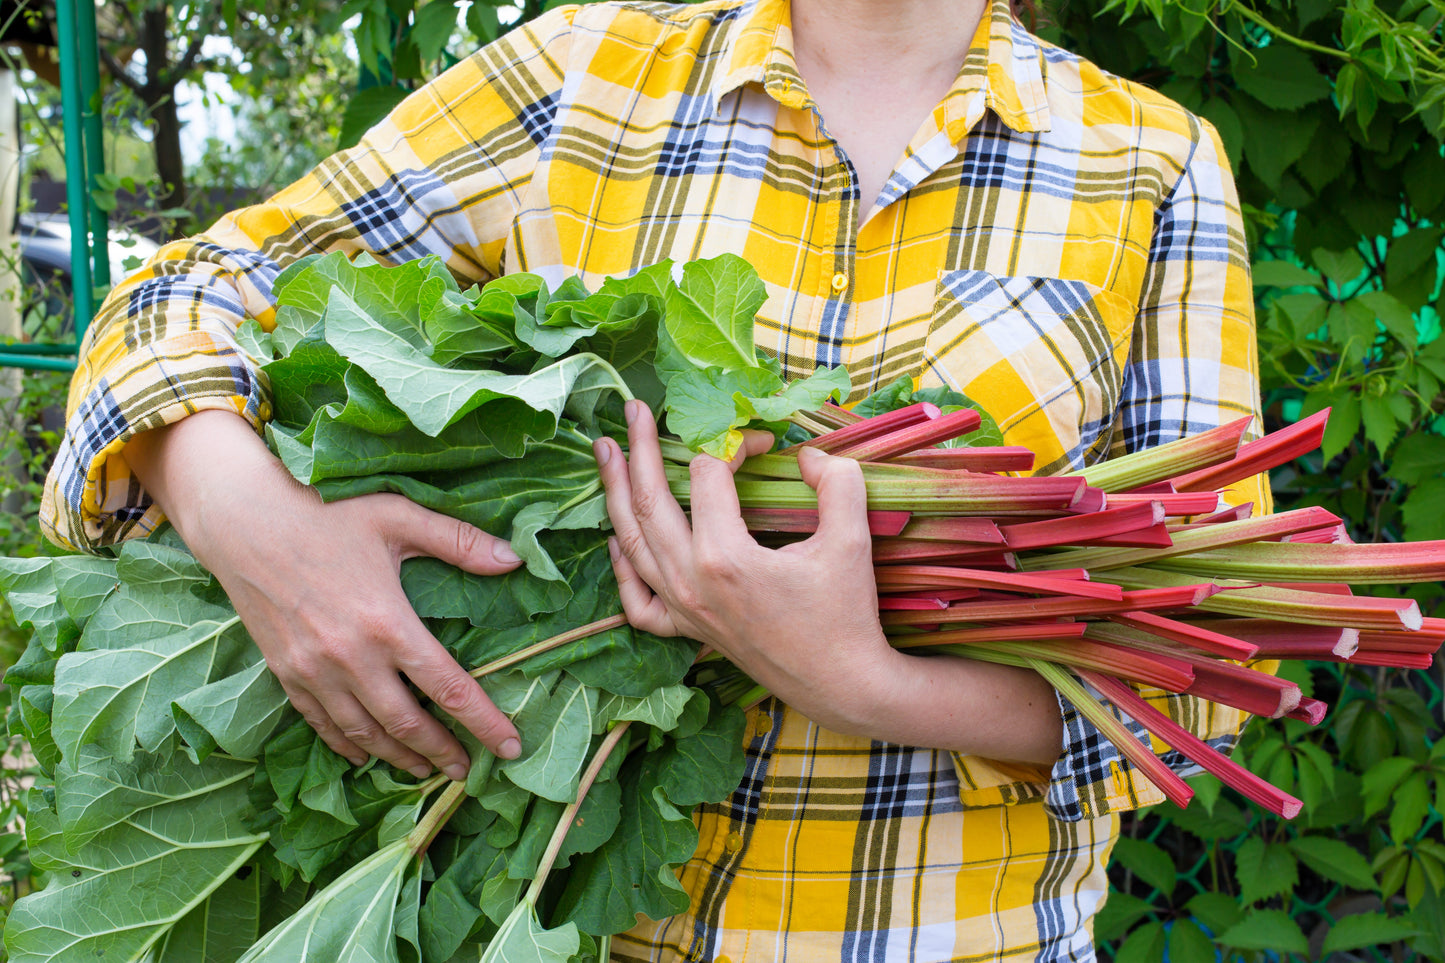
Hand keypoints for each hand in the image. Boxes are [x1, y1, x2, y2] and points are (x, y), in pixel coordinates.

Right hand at [127, 410, 523, 779]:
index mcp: (388, 623)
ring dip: (399, 758)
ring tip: (425, 772)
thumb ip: (459, 541)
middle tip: (467, 772)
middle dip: (443, 753)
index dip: (485, 723)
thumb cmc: (327, 513)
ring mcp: (314, 671)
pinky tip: (366, 756)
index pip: (449, 688)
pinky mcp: (285, 673)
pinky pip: (321, 723)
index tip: (510, 747)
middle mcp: (352, 658)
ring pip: (365, 733)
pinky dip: (348, 746)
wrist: (244, 521)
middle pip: (408, 724)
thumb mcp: (398, 516)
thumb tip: (515, 559)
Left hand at [593, 400, 905, 735]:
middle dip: (639, 449)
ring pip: (632, 543)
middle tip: (631, 409)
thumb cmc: (847, 614)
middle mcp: (690, 582)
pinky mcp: (688, 631)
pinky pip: (638, 600)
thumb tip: (810, 455)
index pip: (711, 475)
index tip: (762, 439)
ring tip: (605, 451)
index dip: (734, 442)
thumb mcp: (852, 539)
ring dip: (615, 493)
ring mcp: (683, 609)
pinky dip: (620, 567)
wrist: (843, 684)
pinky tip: (615, 539)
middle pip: (651, 501)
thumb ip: (836, 482)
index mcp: (724, 556)